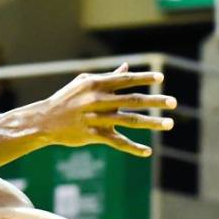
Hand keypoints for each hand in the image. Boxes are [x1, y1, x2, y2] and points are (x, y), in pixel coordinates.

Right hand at [27, 64, 176, 156]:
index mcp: (97, 84)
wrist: (45, 120)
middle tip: (174, 102)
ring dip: (152, 122)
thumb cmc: (66, 99)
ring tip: (169, 124)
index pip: (126, 80)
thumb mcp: (84, 84)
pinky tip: (147, 151)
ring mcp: (97, 118)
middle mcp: (99, 100)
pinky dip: (133, 147)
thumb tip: (126, 68)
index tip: (161, 79)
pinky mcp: (94, 135)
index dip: (144, 79)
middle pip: (134, 100)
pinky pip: (117, 142)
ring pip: (130, 121)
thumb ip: (107, 77)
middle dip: (156, 101)